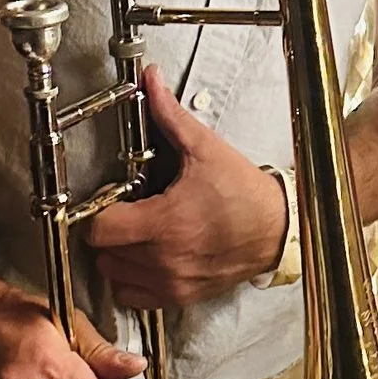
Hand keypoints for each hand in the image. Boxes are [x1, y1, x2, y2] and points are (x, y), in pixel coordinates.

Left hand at [86, 69, 289, 309]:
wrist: (278, 229)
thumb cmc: (244, 193)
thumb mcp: (206, 150)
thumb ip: (170, 117)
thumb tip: (151, 81)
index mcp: (166, 223)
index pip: (100, 229)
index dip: (99, 212)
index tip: (112, 201)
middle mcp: (165, 259)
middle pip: (103, 253)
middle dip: (109, 232)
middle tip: (125, 214)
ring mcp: (172, 282)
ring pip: (114, 276)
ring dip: (117, 256)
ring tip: (135, 236)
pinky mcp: (181, 296)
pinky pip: (133, 297)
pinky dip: (131, 281)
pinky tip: (145, 259)